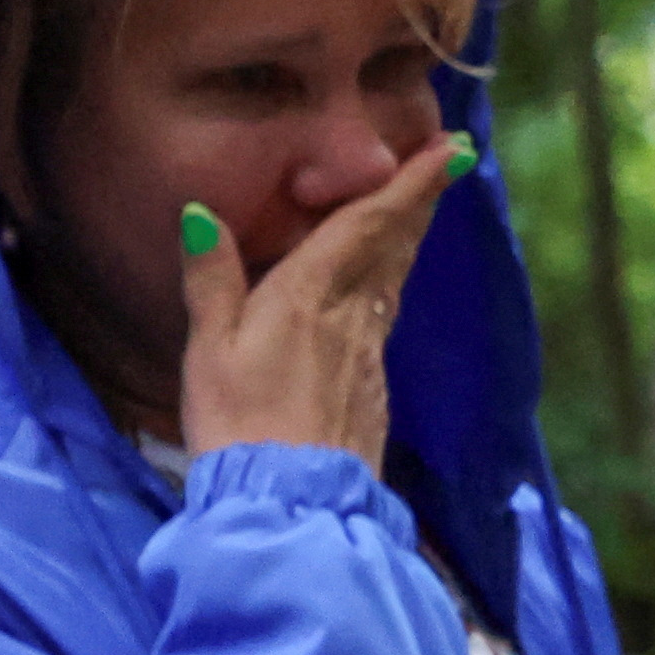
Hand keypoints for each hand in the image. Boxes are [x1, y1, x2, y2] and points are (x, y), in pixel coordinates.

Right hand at [172, 134, 460, 469]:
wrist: (291, 504)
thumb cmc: (240, 424)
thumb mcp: (210, 348)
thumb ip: (212, 279)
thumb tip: (203, 214)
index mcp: (310, 296)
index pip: (367, 225)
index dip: (410, 184)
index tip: (450, 149)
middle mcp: (352, 319)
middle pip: (394, 247)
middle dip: (420, 200)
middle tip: (450, 160)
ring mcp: (369, 357)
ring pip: (393, 283)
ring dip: (408, 240)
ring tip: (418, 210)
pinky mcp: (372, 392)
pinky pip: (383, 322)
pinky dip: (388, 289)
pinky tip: (382, 292)